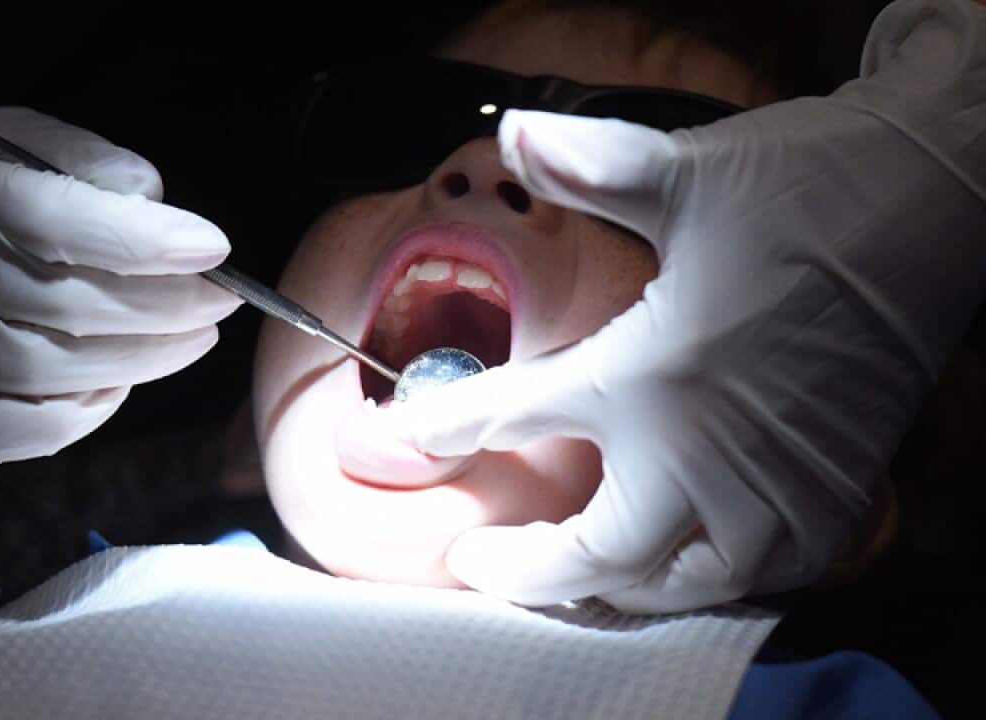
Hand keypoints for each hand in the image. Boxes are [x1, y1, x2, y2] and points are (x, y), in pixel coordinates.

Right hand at [0, 107, 240, 464]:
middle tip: (223, 301)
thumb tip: (155, 200)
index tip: (212, 247)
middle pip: (76, 307)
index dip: (149, 240)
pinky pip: (25, 432)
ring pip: (60, 374)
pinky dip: (87, 412)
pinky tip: (118, 383)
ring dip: (146, 360)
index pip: (62, 219)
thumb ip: (77, 159)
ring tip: (192, 338)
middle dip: (169, 308)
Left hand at [340, 0, 985, 611]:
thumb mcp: (686, 172)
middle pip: (600, 553)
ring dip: (614, 587)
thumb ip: (590, 165)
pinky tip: (675, 563)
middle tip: (481, 564)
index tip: (409, 438)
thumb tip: (516, 133)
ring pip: (679, 584)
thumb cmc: (809, 190)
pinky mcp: (832, 497)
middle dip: (530, 570)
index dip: (453, 428)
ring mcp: (776, 487)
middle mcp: (711, 450)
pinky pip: (757, 577)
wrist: (934, 206)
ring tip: (568, 575)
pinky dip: (703, 582)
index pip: (522, 415)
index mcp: (656, 372)